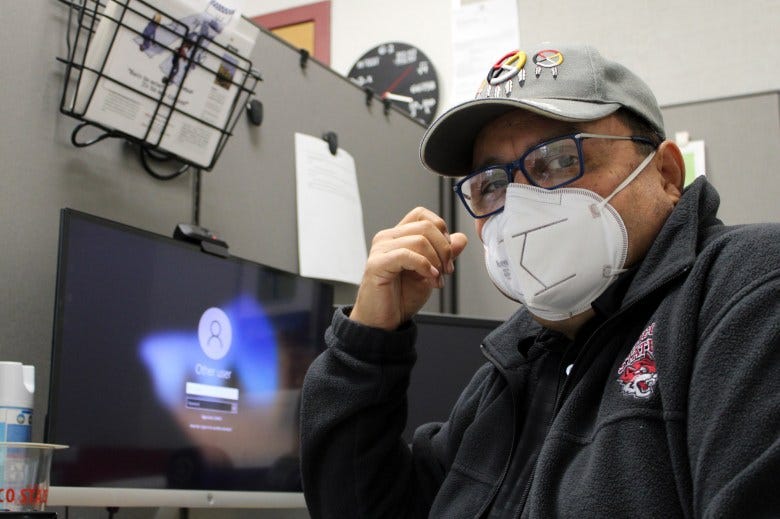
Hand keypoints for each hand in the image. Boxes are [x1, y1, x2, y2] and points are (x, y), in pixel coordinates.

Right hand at [350, 207, 467, 330]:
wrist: (383, 322)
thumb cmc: (400, 298)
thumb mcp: (431, 272)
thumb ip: (444, 255)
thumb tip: (460, 238)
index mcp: (399, 236)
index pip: (422, 214)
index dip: (441, 230)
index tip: (448, 253)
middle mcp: (388, 238)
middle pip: (426, 226)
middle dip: (444, 249)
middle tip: (447, 270)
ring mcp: (380, 249)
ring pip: (419, 240)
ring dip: (436, 261)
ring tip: (437, 280)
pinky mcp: (377, 264)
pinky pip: (406, 255)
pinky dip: (424, 266)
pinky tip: (430, 279)